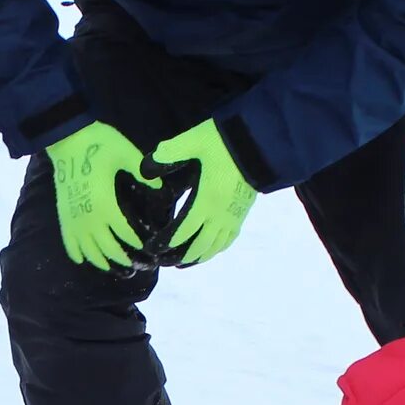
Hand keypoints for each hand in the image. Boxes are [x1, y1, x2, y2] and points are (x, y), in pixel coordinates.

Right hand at [43, 121, 160, 270]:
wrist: (66, 138)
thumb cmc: (98, 144)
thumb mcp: (126, 154)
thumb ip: (144, 174)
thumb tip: (161, 188)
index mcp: (106, 206)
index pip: (125, 235)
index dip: (138, 245)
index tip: (150, 251)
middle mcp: (89, 219)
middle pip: (108, 249)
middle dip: (124, 260)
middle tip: (137, 267)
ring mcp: (74, 219)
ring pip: (89, 251)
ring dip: (103, 263)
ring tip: (116, 268)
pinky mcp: (64, 215)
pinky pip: (69, 243)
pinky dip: (78, 254)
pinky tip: (85, 260)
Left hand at [154, 119, 255, 264]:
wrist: (259, 144)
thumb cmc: (224, 143)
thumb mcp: (193, 142)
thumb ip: (168, 154)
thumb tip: (145, 169)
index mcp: (205, 201)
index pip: (182, 231)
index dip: (165, 243)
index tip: (151, 249)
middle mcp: (219, 215)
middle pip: (197, 246)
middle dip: (178, 256)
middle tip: (162, 261)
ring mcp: (233, 217)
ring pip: (214, 247)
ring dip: (197, 258)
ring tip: (182, 263)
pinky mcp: (242, 214)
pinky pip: (229, 240)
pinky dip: (216, 250)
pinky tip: (209, 250)